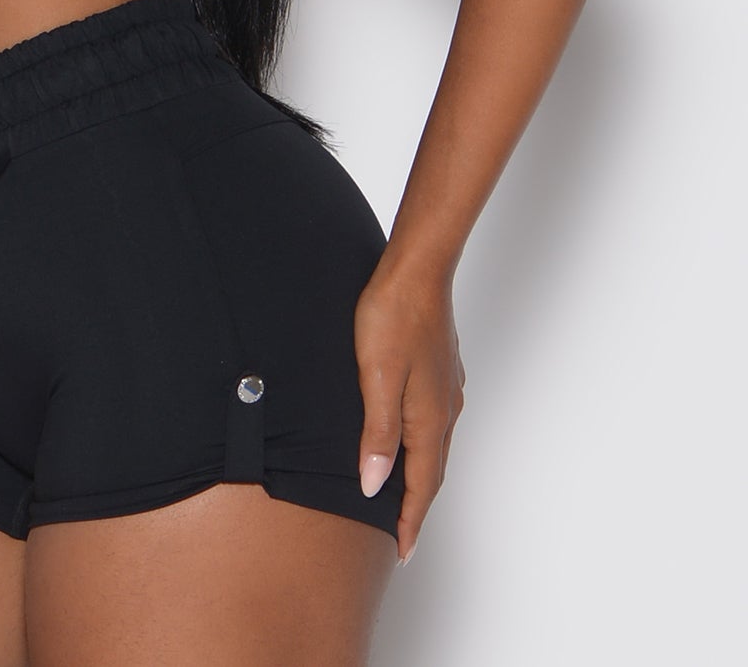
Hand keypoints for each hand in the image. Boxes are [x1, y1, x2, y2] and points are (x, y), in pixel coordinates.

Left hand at [353, 257, 465, 563]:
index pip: (421, 485)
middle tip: (401, 535)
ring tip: (402, 494)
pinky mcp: (440, 369)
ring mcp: (446, 388)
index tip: (402, 552)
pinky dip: (421, 443)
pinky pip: (432, 420)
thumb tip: (375, 485)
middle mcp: (444, 409)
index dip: (410, 520)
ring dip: (420, 474)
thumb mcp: (376, 378)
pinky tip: (407, 437)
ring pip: (433, 445)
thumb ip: (377, 433)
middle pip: (432, 470)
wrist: (417, 269)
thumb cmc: (393, 317)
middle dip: (417, 505)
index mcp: (429, 418)